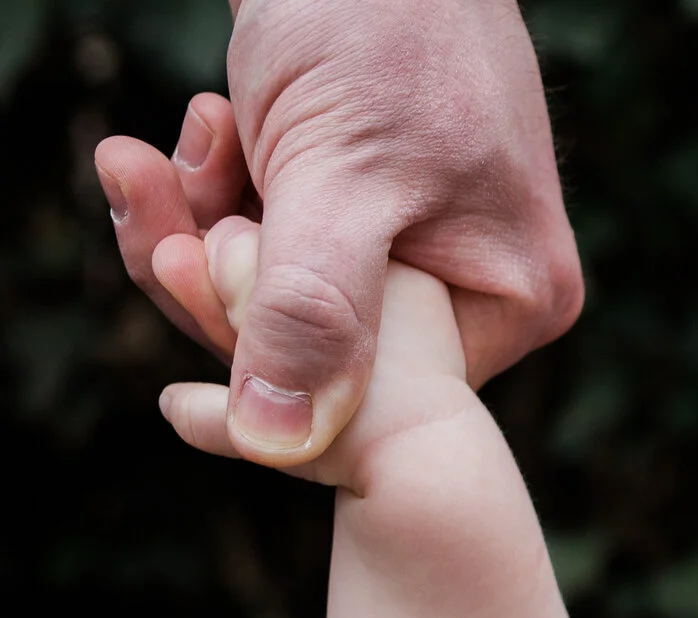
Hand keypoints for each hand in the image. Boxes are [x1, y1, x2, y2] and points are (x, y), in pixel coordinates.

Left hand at [91, 0, 579, 465]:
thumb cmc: (383, 25)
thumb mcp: (342, 180)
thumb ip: (315, 314)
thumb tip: (279, 444)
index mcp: (510, 301)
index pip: (368, 383)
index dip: (258, 339)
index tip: (171, 262)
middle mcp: (480, 283)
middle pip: (319, 337)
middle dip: (213, 268)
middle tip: (135, 181)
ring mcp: (429, 238)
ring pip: (285, 284)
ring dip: (200, 218)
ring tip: (149, 147)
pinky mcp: (374, 194)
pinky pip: (280, 233)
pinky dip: (223, 185)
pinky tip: (201, 124)